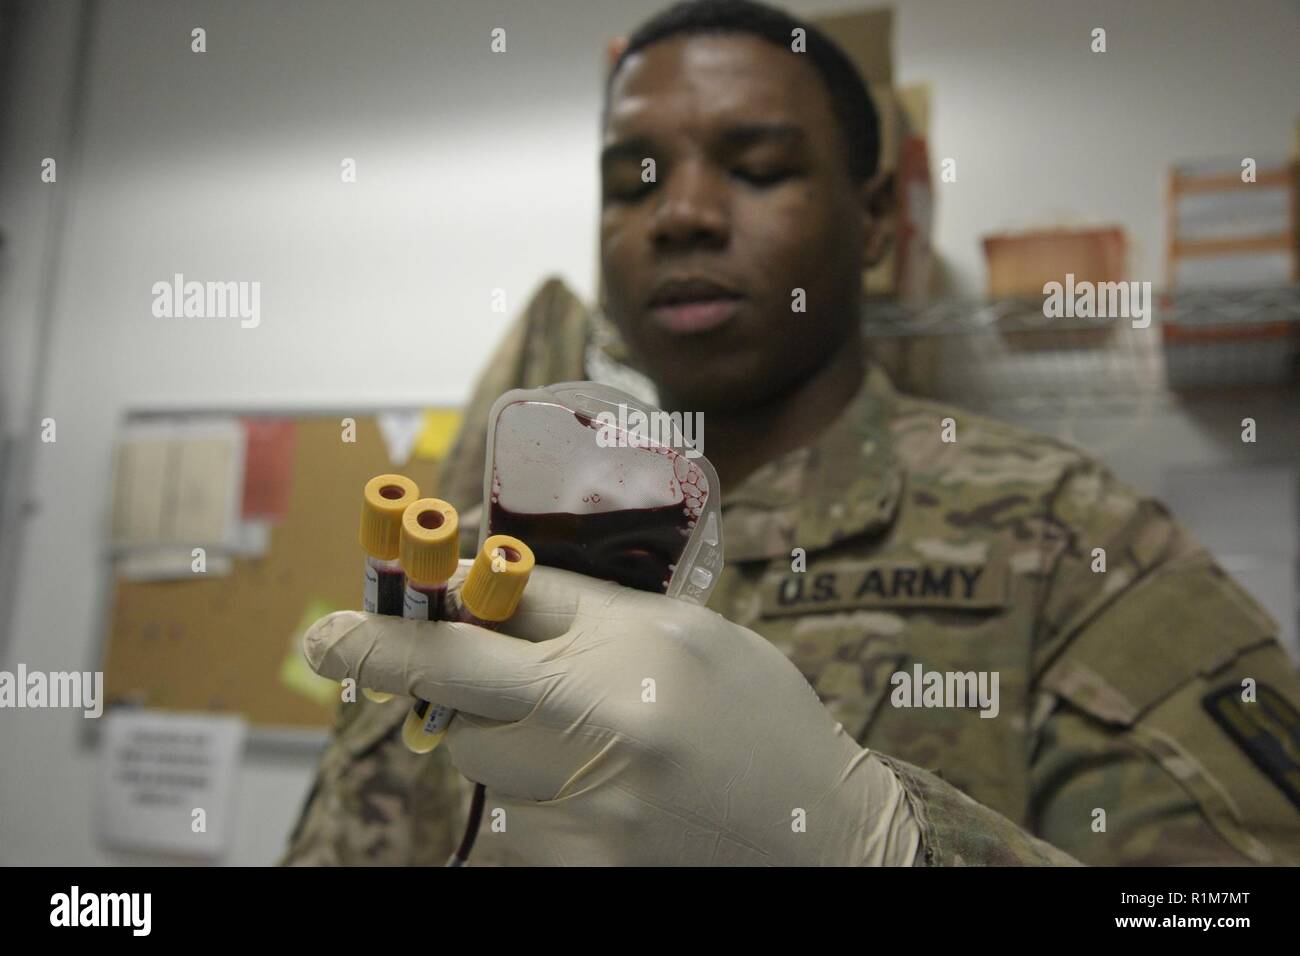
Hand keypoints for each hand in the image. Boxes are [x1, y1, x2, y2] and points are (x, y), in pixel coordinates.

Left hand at [302, 563, 919, 865]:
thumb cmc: (757, 716)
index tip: (323, 633)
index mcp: (628, 659)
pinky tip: (606, 792)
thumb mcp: (685, 633)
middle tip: (413, 660)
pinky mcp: (576, 868)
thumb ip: (580, 608)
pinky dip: (537, 793)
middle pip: (458, 696)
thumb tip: (485, 582)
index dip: (389, 628)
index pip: (476, 630)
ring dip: (507, 738)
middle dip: (438, 674)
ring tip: (592, 741)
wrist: (824, 839)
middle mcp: (599, 736)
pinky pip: (513, 815)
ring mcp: (584, 815)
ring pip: (481, 760)